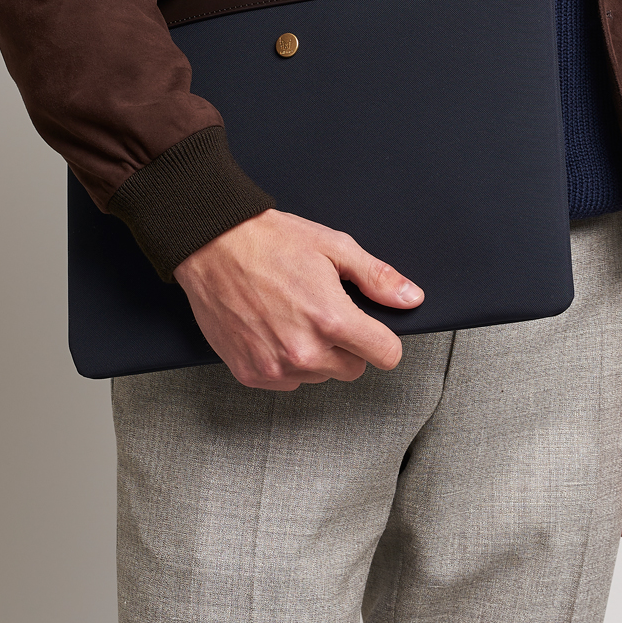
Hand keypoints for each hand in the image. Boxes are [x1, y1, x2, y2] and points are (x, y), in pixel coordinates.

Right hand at [173, 209, 423, 389]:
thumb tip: (410, 298)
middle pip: (353, 368)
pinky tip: (272, 328)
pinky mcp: (251, 374)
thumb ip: (376, 277)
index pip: (386, 355)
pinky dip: (285, 362)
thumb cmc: (269, 241)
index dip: (383, 339)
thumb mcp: (333, 247)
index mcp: (331, 318)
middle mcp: (304, 351)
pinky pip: (287, 382)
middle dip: (347, 344)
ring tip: (292, 315)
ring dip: (315, 354)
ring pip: (319, 376)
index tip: (372, 328)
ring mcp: (275, 367)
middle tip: (323, 311)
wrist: (211, 245)